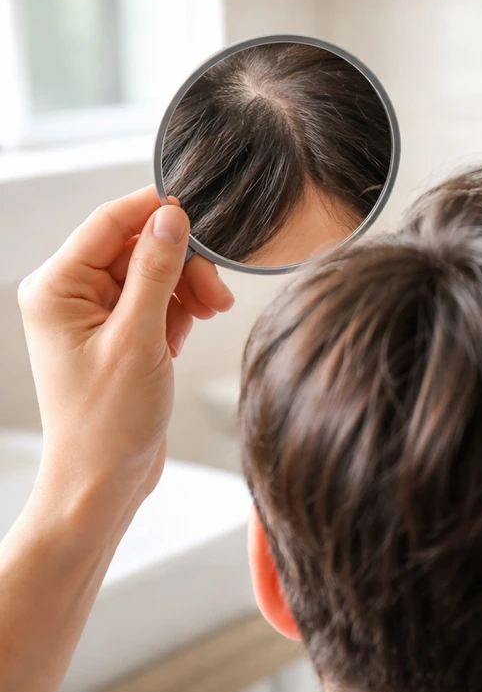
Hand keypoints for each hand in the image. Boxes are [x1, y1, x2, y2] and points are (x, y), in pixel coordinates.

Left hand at [17, 186, 233, 531]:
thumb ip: (156, 272)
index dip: (155, 212)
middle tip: (214, 291)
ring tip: (212, 312)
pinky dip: (181, 308)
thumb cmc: (108, 422)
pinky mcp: (118, 333)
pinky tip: (191, 330)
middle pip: (136, 247)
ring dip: (187, 286)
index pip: (108, 223)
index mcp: (56, 289)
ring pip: (153, 271)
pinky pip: (156, 298)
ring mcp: (94, 315)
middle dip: (181, 263)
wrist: (105, 480)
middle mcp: (70, 295)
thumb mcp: (138, 339)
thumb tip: (171, 217)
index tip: (200, 211)